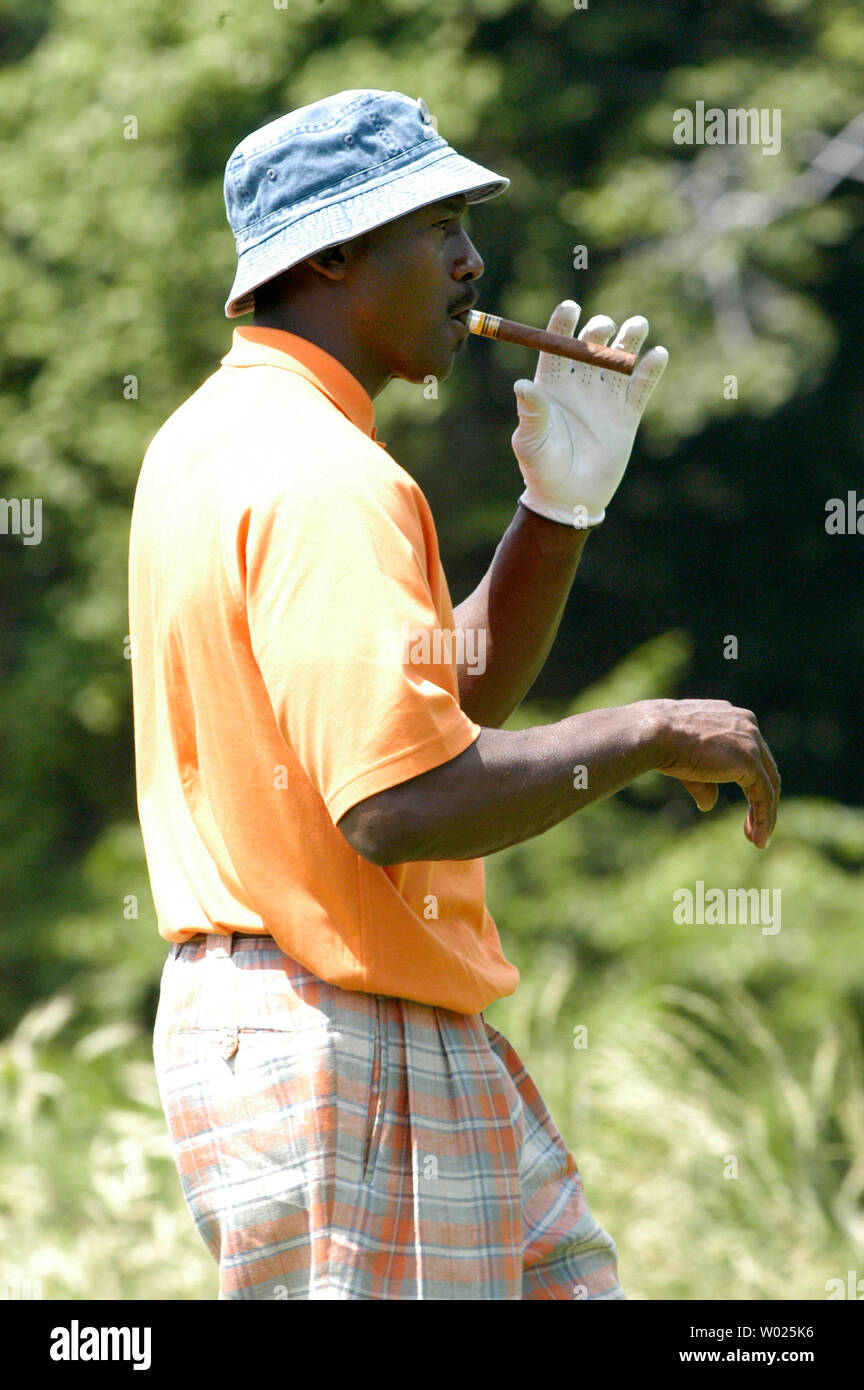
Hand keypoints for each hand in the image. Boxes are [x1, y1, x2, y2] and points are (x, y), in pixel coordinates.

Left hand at [511, 300, 667, 526]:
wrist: (569, 498)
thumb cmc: (541, 469)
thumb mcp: (531, 442)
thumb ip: (531, 413)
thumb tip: (521, 385)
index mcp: (551, 386)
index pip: (556, 347)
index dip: (562, 325)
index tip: (570, 307)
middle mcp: (578, 386)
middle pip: (591, 346)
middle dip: (599, 331)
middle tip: (603, 328)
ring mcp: (604, 398)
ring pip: (619, 361)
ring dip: (629, 340)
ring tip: (638, 324)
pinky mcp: (627, 415)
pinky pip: (641, 387)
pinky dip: (650, 370)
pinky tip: (658, 355)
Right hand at [648, 698, 780, 848]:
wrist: (655, 733)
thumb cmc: (662, 742)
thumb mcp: (687, 761)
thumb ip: (705, 782)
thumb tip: (709, 805)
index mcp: (734, 718)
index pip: (751, 753)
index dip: (751, 781)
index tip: (746, 804)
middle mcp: (748, 725)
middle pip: (765, 769)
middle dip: (761, 801)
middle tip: (754, 827)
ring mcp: (751, 743)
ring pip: (768, 785)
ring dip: (765, 815)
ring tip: (759, 840)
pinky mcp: (750, 762)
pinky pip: (763, 796)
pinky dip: (763, 819)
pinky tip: (758, 838)